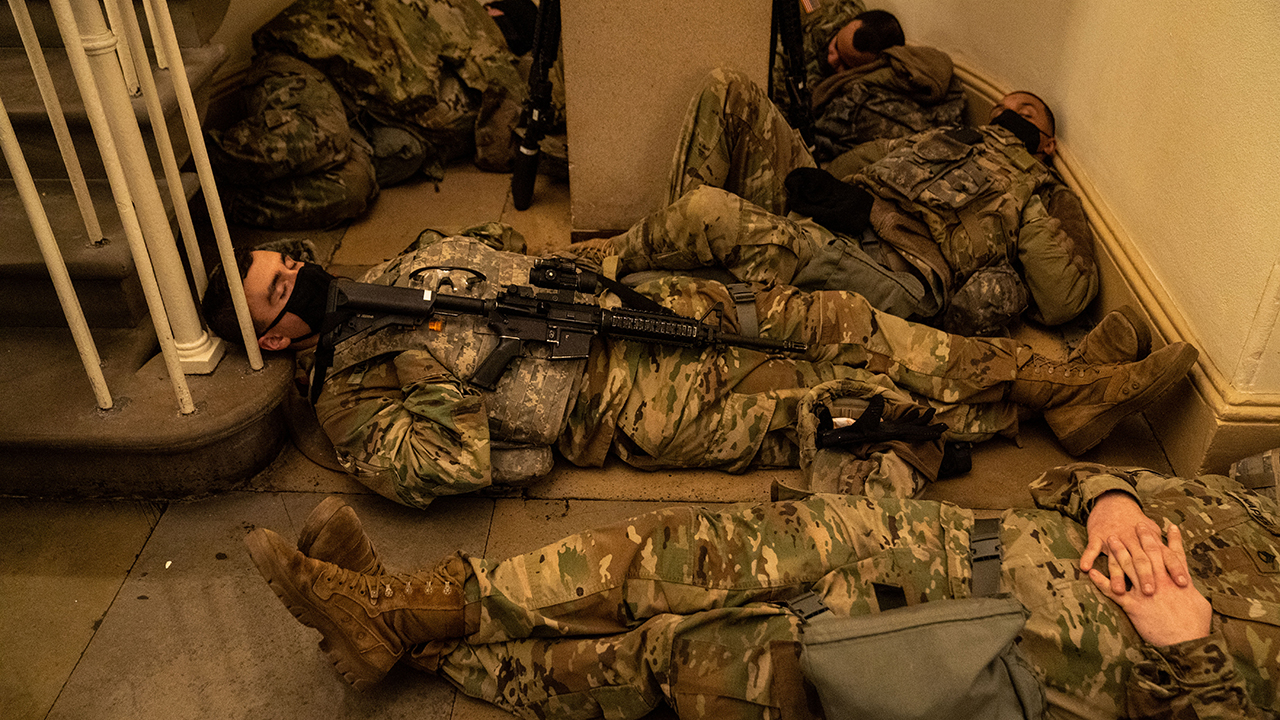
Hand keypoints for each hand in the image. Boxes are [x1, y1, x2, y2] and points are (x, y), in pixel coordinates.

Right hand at [1080, 491, 1189, 594]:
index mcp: (1149, 538)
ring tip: (1119, 590)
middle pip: (1141, 560)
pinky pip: (1091, 548)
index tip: (1182, 584)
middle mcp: (1132, 539)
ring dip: (1117, 575)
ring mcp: (1113, 538)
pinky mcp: (1096, 536)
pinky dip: (1088, 557)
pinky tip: (1085, 568)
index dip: (1174, 568)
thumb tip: (1181, 563)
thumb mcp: (1153, 529)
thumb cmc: (1135, 520)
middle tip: (1150, 593)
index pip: (1165, 554)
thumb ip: (1164, 546)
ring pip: (1116, 558)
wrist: (1113, 501)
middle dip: (1146, 576)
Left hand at [1088, 524, 1211, 646]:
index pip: (1173, 555)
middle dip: (1142, 537)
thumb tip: (1191, 587)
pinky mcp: (1133, 606)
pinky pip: (1112, 591)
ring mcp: (1145, 592)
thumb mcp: (1201, 604)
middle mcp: (1160, 581)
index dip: (1170, 540)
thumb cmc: (1196, 627)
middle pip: (1149, 554)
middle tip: (1135, 524)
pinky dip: (1101, 581)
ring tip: (1112, 538)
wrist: (1185, 643)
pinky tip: (1091, 571)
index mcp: (1178, 581)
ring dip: (1118, 551)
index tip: (1167, 526)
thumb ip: (1193, 592)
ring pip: (1128, 566)